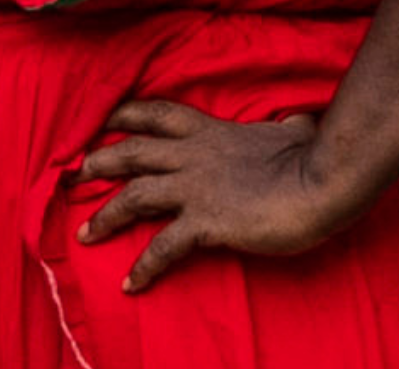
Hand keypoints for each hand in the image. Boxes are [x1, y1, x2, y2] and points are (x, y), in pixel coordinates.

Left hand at [75, 99, 364, 291]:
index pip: (158, 114)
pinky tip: (131, 284)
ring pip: (134, 195)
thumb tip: (303, 120)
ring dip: (105, 216)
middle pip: (132, 151)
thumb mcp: (294, 133)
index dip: (127, 114)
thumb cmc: (313, 158)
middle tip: (75, 173)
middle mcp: (195, 155)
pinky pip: (163, 247)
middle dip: (100, 161)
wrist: (322, 182)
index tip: (105, 120)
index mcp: (212, 131)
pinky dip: (144, 266)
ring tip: (85, 234)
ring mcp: (197, 187)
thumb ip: (287, 127)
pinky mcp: (206, 221)